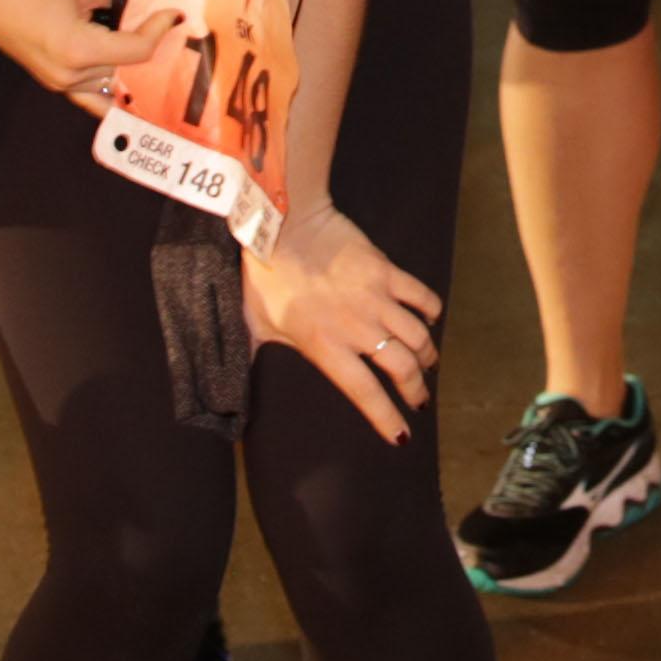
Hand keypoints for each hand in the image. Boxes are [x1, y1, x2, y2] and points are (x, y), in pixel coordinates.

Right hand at [0, 0, 180, 117]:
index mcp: (78, 50)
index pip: (137, 50)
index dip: (161, 30)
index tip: (175, 13)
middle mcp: (70, 76)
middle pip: (128, 71)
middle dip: (154, 51)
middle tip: (174, 34)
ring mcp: (60, 84)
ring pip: (113, 87)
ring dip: (135, 72)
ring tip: (160, 56)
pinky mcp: (54, 82)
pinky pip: (92, 97)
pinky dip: (114, 92)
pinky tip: (133, 87)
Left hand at [245, 201, 447, 443]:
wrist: (285, 224)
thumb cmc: (264, 275)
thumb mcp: (254, 323)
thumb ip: (251, 356)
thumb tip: (230, 386)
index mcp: (325, 346)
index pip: (366, 393)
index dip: (387, 418)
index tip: (402, 437)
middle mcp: (357, 328)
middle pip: (402, 367)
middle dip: (417, 389)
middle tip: (420, 398)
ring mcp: (376, 298)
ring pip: (417, 336)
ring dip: (427, 353)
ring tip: (427, 361)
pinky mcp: (386, 270)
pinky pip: (421, 296)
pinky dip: (430, 311)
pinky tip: (428, 319)